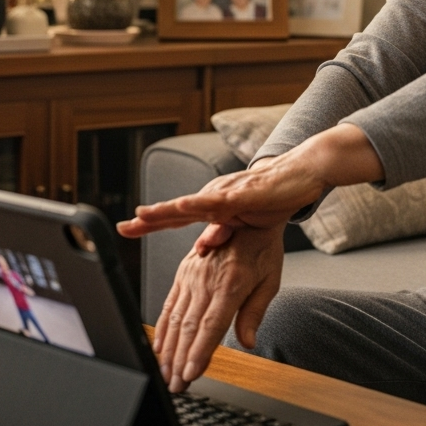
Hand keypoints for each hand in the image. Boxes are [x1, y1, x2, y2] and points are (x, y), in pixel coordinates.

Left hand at [117, 124, 382, 240]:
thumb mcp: (243, 224)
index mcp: (212, 205)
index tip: (124, 230)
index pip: (175, 217)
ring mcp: (227, 193)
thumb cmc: (272, 200)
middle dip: (149, 219)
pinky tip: (184, 205)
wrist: (301, 175)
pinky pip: (220, 200)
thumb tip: (199, 249)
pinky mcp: (244, 193)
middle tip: (124, 227)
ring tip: (144, 216)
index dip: (150, 224)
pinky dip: (200, 203)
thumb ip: (221, 234)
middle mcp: (214, 196)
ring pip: (192, 204)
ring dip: (167, 210)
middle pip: (175, 210)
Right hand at [154, 223, 284, 390]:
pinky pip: (168, 304)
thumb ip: (255, 312)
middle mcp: (207, 280)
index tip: (189, 375)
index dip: (198, 353)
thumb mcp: (270, 279)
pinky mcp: (182, 273)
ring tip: (165, 375)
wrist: (248, 215)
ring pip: (175, 320)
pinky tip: (159, 347)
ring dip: (168, 351)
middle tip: (175, 387)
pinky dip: (161, 329)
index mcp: (231, 283)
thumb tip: (248, 342)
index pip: (210, 326)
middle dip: (179, 361)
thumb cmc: (262, 248)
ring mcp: (191, 276)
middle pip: (188, 328)